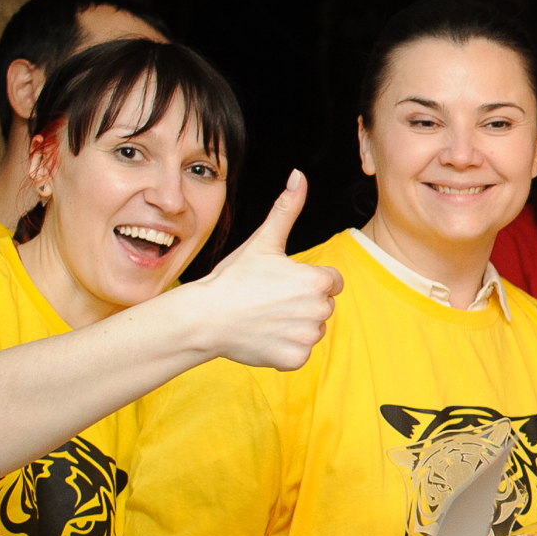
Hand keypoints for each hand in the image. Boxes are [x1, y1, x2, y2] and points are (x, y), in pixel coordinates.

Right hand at [182, 171, 342, 369]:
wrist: (205, 317)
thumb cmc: (233, 278)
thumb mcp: (263, 241)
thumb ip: (287, 209)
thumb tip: (299, 175)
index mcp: (317, 280)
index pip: (331, 282)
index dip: (307, 280)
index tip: (282, 282)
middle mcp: (319, 310)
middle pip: (323, 306)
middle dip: (301, 303)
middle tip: (268, 300)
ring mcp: (307, 337)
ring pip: (312, 329)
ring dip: (295, 325)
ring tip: (264, 317)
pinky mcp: (295, 360)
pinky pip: (300, 352)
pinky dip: (284, 347)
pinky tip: (263, 336)